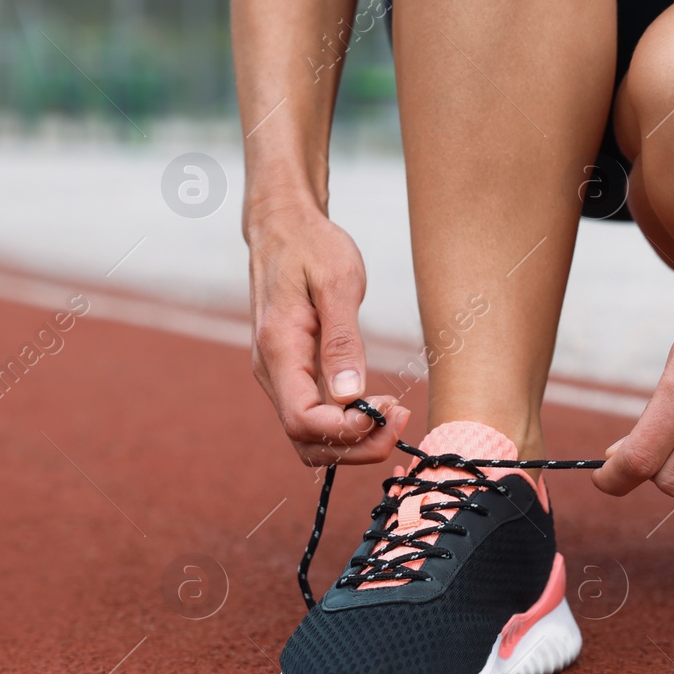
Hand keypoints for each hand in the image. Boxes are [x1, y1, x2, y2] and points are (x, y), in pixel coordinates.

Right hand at [246, 196, 408, 465]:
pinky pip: (313, 418)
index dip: (349, 431)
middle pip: (307, 441)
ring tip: (393, 415)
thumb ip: (343, 340)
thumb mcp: (337, 282)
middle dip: (357, 446)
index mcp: (279, 350)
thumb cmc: (311, 246)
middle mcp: (272, 371)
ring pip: (309, 437)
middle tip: (401, 420)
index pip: (304, 420)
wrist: (283, 227)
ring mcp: (279, 376)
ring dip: (353, 442)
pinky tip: (375, 408)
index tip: (391, 410)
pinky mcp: (291, 374)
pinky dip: (345, 426)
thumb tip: (351, 394)